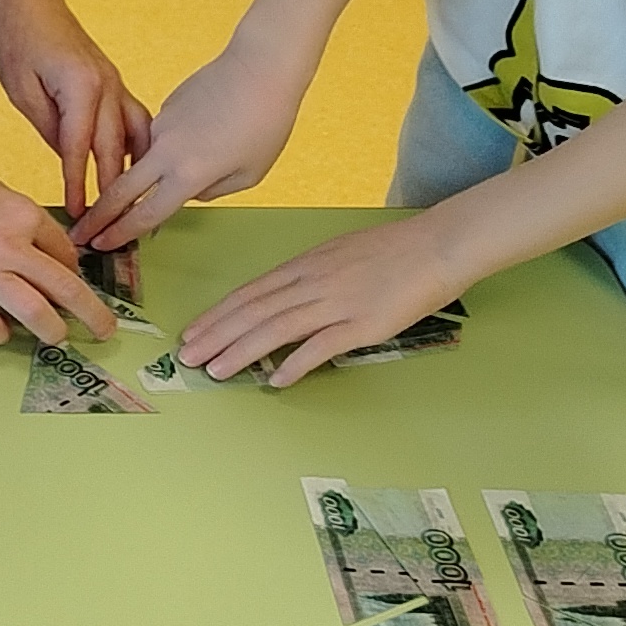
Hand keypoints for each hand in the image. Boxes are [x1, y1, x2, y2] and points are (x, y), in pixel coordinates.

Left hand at [0, 0, 149, 222]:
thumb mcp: (21, 90)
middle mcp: (107, 86)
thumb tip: (70, 160)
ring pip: (136, 135)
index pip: (80, 149)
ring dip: (136, 171)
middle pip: (116, 149)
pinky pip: (135, 120)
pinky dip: (139, 147)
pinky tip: (138, 170)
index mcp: (81, 88)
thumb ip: (49, 127)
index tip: (79, 216)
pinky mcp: (113, 82)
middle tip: (112, 226)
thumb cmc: (16, 39)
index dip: (79, 185)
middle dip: (113, 191)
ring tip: (136, 205)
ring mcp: (115, 83)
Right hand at [0, 143, 117, 346]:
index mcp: (25, 214)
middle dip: (94, 316)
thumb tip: (40, 254)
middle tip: (105, 331)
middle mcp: (11, 245)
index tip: (74, 283)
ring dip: (54, 332)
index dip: (76, 273)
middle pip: (68, 290)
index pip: (67, 255)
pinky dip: (0, 333)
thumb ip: (20, 222)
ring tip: (57, 337)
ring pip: (37, 315)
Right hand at [74, 39, 313, 251]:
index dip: (120, 233)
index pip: (145, 213)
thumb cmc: (266, 123)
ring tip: (179, 168)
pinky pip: (161, 137)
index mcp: (189, 174)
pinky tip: (202, 136)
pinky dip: (170, 146)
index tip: (100, 244)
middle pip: (121, 190)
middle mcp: (166, 152)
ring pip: (142, 161)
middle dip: (98, 215)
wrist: (261, 66)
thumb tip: (189, 189)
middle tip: (79, 233)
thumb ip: (211, 190)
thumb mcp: (249, 174)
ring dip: (141, 176)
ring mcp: (162, 126)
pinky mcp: (166, 107)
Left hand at [179, 208, 476, 387]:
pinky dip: (295, 364)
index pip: (250, 292)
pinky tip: (274, 380)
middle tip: (187, 357)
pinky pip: (320, 347)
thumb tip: (283, 299)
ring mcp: (336, 303)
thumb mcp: (339, 253)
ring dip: (241, 351)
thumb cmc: (392, 249)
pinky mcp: (362, 324)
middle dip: (216, 335)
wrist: (437, 245)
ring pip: (276, 328)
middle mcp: (312, 282)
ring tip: (215, 370)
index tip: (193, 332)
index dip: (218, 315)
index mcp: (305, 264)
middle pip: (254, 311)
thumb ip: (309, 276)